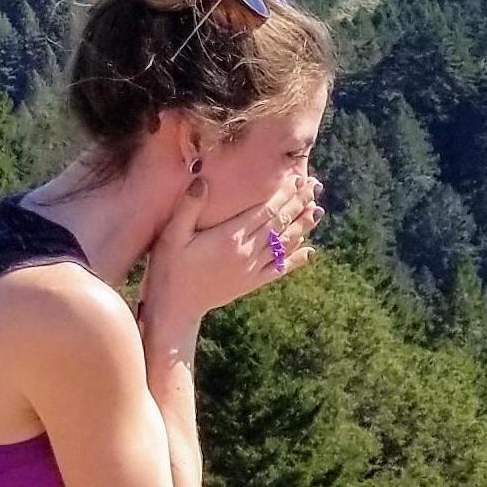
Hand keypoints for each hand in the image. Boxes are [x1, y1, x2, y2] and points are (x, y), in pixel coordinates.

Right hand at [146, 169, 320, 321]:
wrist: (177, 307)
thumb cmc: (170, 268)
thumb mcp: (172, 236)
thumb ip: (188, 208)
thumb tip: (201, 181)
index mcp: (229, 237)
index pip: (264, 211)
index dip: (282, 194)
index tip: (296, 179)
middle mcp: (246, 252)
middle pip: (278, 224)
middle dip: (297, 204)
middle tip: (313, 187)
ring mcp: (252, 269)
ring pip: (283, 244)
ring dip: (301, 226)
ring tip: (316, 211)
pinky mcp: (251, 283)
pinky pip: (279, 269)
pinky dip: (295, 259)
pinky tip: (309, 251)